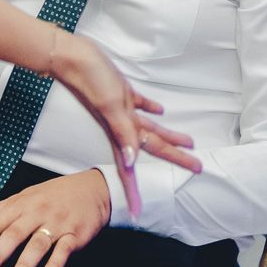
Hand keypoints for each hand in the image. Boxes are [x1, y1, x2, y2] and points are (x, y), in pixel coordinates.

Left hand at [0, 171, 110, 266]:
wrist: (93, 189)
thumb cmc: (54, 195)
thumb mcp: (23, 197)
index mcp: (21, 204)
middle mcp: (37, 212)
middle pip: (14, 234)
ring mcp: (57, 223)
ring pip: (38, 244)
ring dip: (25, 264)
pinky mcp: (75, 234)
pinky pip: (64, 251)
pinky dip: (54, 266)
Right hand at [45, 31, 199, 217]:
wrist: (71, 56)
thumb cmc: (90, 78)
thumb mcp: (110, 104)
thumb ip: (122, 132)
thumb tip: (131, 162)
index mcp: (119, 131)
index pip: (130, 167)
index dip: (134, 190)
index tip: (138, 211)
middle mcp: (120, 124)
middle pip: (152, 147)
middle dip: (174, 159)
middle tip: (196, 168)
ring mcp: (120, 109)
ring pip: (149, 128)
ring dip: (168, 136)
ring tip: (188, 142)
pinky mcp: (119, 92)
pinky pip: (138, 106)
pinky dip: (150, 109)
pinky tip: (160, 111)